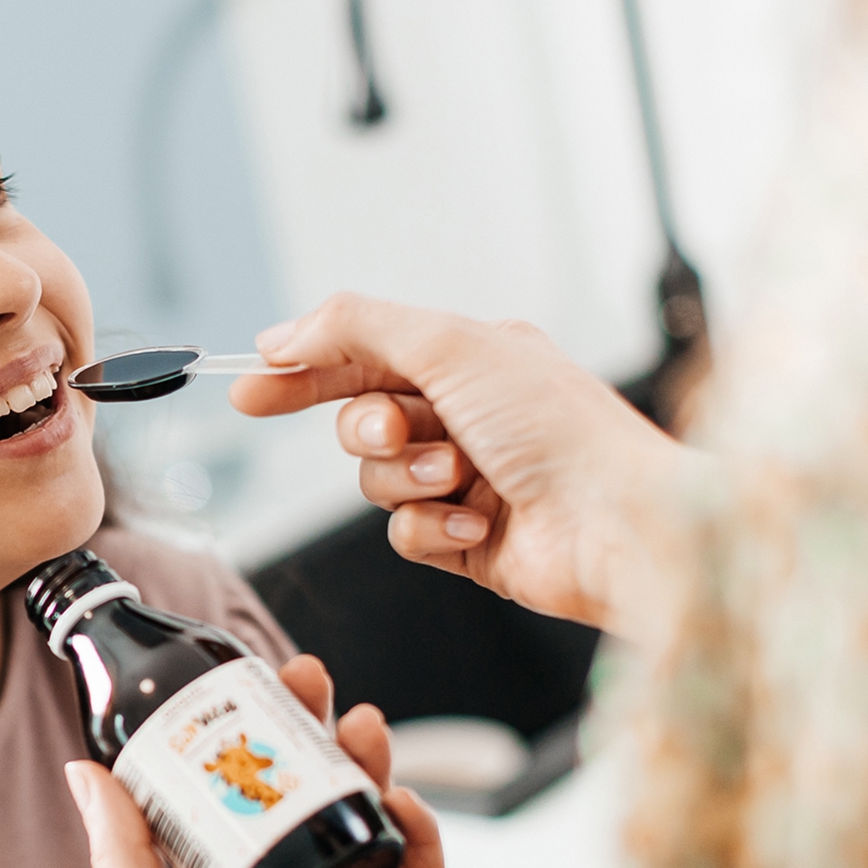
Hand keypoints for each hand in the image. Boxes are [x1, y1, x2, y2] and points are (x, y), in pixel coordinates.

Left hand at [65, 654, 482, 867]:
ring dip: (360, 760)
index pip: (217, 811)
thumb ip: (118, 862)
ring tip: (363, 721)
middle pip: (291, 796)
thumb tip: (83, 774)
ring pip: (356, 814)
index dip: (223, 748)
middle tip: (305, 678)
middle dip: (298, 730)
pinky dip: (413, 823)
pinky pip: (417, 859)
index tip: (234, 694)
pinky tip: (400, 797)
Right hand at [230, 294, 691, 643]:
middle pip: (360, 421)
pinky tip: (479, 522)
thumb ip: (358, 327)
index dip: (301, 370)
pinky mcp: (466, 539)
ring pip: (378, 483)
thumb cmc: (561, 430)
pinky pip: (406, 535)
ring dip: (410, 482)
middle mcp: (468, 416)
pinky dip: (434, 529)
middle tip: (400, 433)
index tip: (249, 386)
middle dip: (372, 431)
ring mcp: (466, 480)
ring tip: (461, 479)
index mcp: (472, 359)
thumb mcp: (451, 346)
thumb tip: (287, 332)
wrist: (618, 524)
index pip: (362, 355)